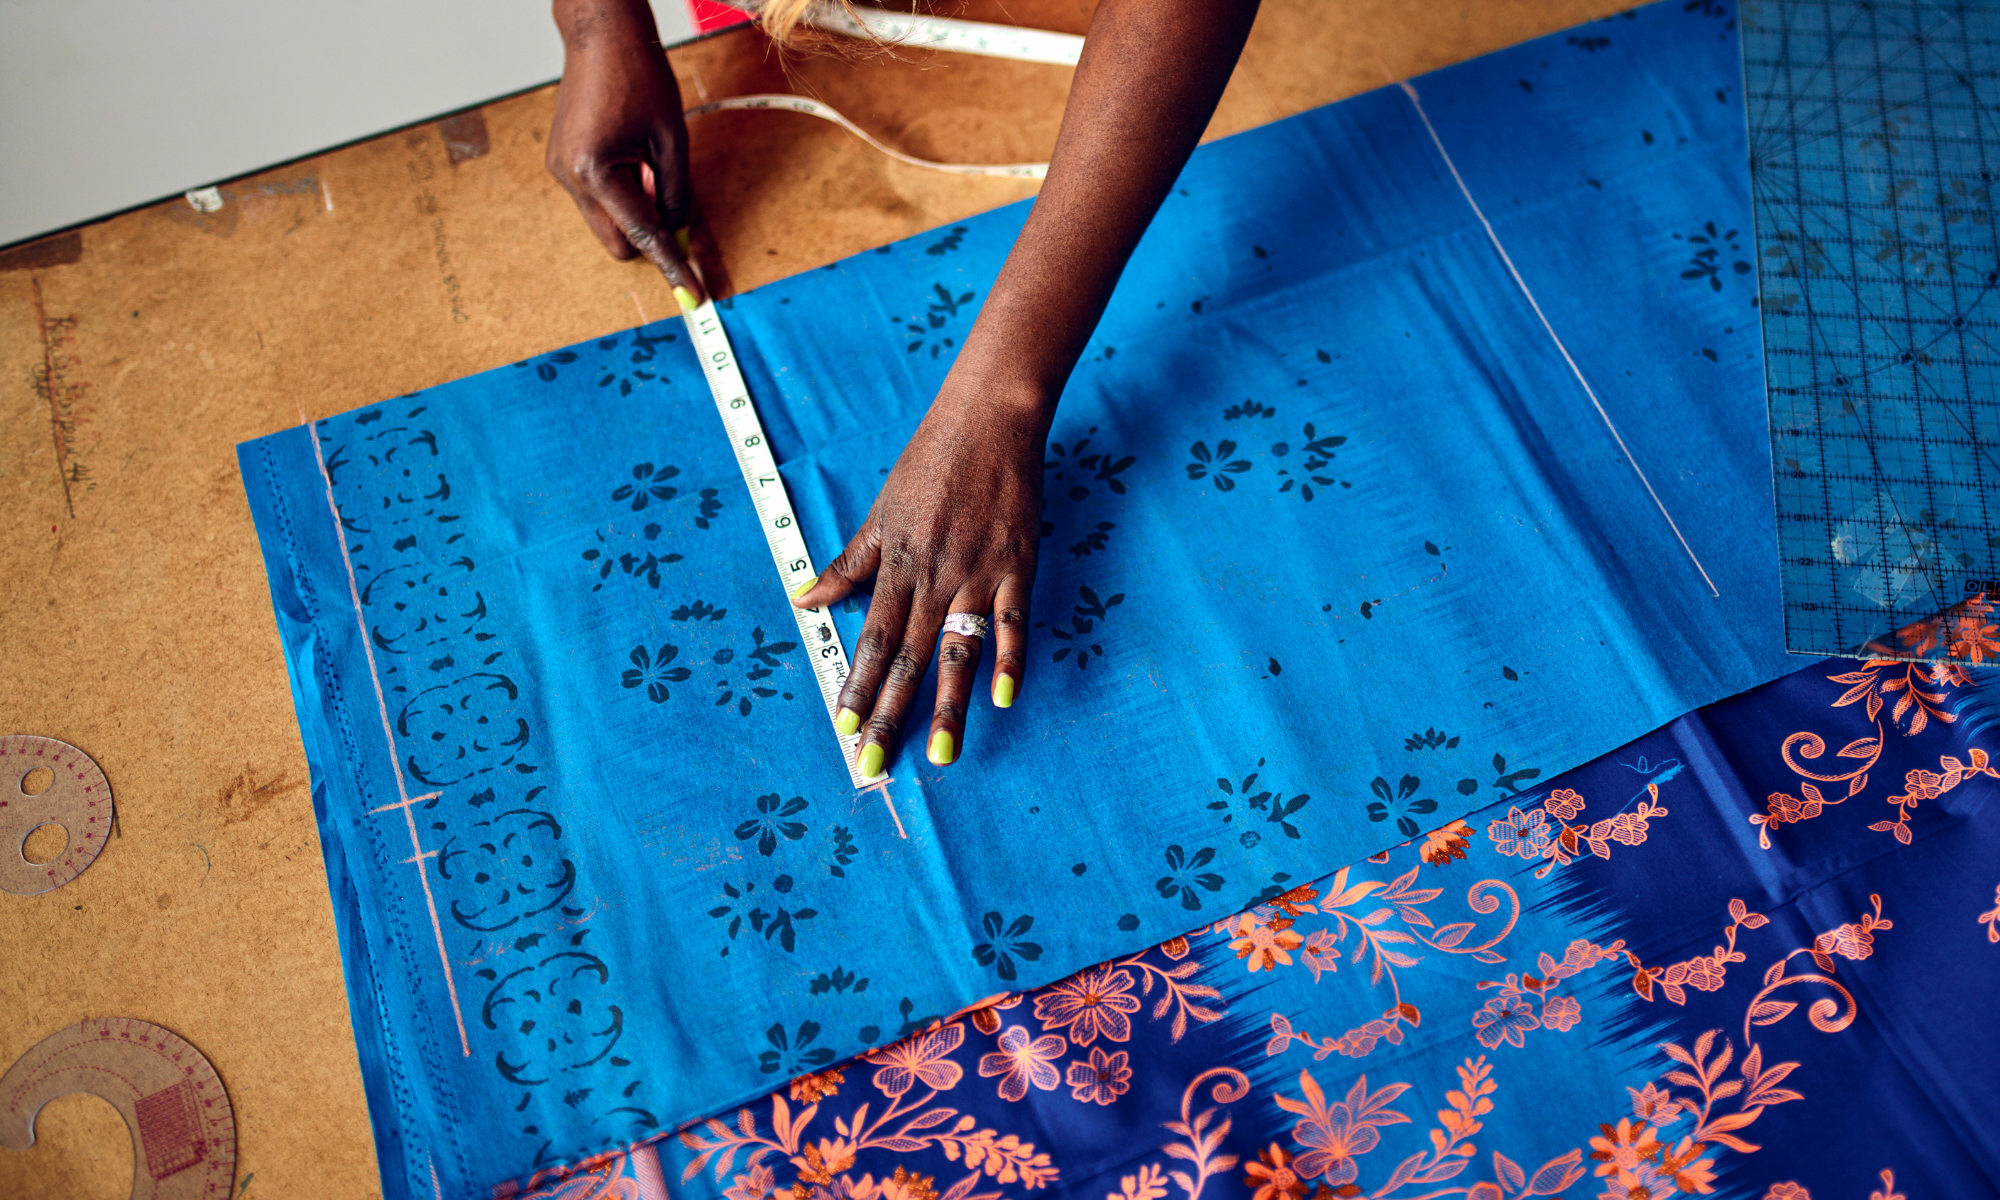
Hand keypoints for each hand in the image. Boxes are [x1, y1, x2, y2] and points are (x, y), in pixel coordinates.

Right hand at [547, 0, 703, 305]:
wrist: (602, 36)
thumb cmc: (639, 77)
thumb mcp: (671, 141)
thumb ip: (676, 194)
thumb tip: (678, 233)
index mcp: (596, 172)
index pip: (642, 235)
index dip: (671, 266)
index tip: (692, 294)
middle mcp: (570, 178)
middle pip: (617, 242)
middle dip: (648, 237)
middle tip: (674, 204)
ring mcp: (560, 171)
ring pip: (606, 222)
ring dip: (634, 209)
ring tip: (648, 161)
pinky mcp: (561, 163)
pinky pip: (597, 199)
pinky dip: (621, 192)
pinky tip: (631, 155)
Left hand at [790, 381, 1046, 774]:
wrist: (990, 419)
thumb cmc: (931, 462)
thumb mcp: (880, 512)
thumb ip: (848, 564)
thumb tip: (803, 599)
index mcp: (896, 564)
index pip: (871, 639)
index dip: (857, 685)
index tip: (846, 729)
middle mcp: (933, 576)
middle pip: (907, 657)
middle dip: (890, 715)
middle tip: (877, 764)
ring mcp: (977, 573)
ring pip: (957, 649)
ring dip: (948, 705)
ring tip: (942, 755)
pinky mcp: (1017, 565)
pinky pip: (1013, 621)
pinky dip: (1010, 658)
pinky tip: (1003, 699)